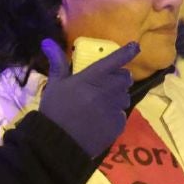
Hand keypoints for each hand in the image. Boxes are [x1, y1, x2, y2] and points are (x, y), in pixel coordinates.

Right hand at [37, 38, 138, 156]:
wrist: (59, 142)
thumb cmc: (55, 110)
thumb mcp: (55, 85)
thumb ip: (57, 63)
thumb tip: (47, 41)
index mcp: (91, 78)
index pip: (114, 61)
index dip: (126, 53)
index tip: (136, 46)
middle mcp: (106, 91)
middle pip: (125, 78)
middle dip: (120, 78)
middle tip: (107, 83)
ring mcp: (114, 108)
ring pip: (125, 96)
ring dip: (118, 96)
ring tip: (101, 103)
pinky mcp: (118, 124)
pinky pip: (122, 114)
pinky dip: (115, 114)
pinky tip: (100, 119)